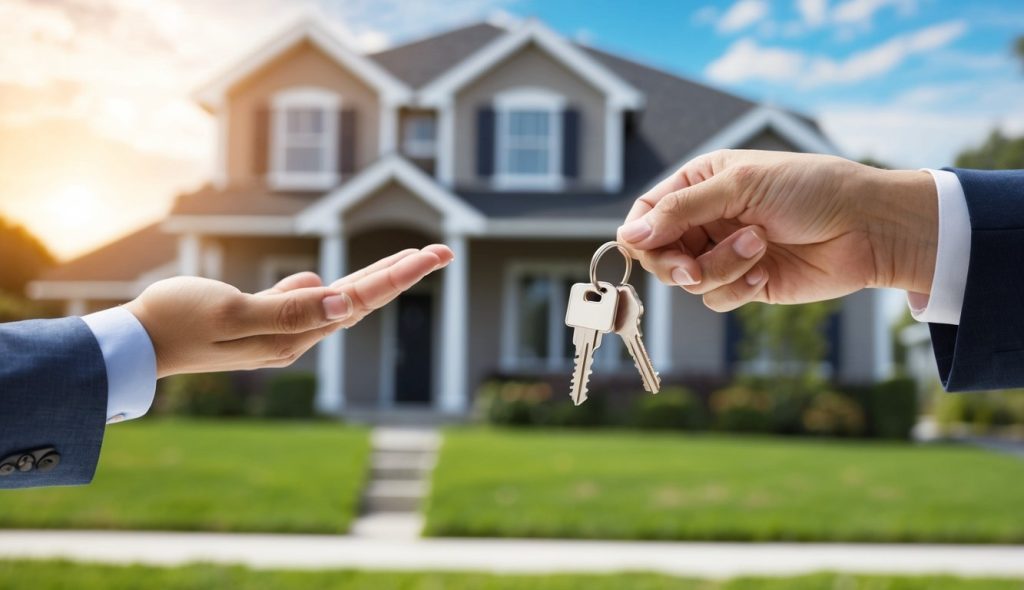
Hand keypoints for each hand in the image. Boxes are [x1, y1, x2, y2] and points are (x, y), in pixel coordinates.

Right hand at [124, 245, 453, 376]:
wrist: (137, 342)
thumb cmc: (177, 321)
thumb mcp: (231, 313)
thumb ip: (287, 309)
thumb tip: (342, 303)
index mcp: (293, 335)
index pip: (357, 300)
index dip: (398, 275)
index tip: (434, 255)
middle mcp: (295, 337)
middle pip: (360, 300)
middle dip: (402, 274)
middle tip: (443, 251)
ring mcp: (281, 330)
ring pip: (340, 300)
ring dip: (375, 277)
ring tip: (412, 261)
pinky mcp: (263, 321)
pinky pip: (309, 302)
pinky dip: (333, 288)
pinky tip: (341, 283)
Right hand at [616, 150, 937, 311]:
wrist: (867, 226)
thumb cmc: (810, 189)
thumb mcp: (739, 186)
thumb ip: (680, 210)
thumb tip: (629, 234)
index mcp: (699, 184)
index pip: (646, 214)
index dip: (640, 235)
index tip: (650, 248)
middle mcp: (706, 220)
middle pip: (658, 254)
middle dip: (675, 264)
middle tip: (694, 269)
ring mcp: (724, 253)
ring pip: (688, 280)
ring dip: (721, 268)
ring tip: (760, 245)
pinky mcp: (745, 284)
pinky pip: (716, 299)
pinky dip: (737, 288)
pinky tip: (766, 270)